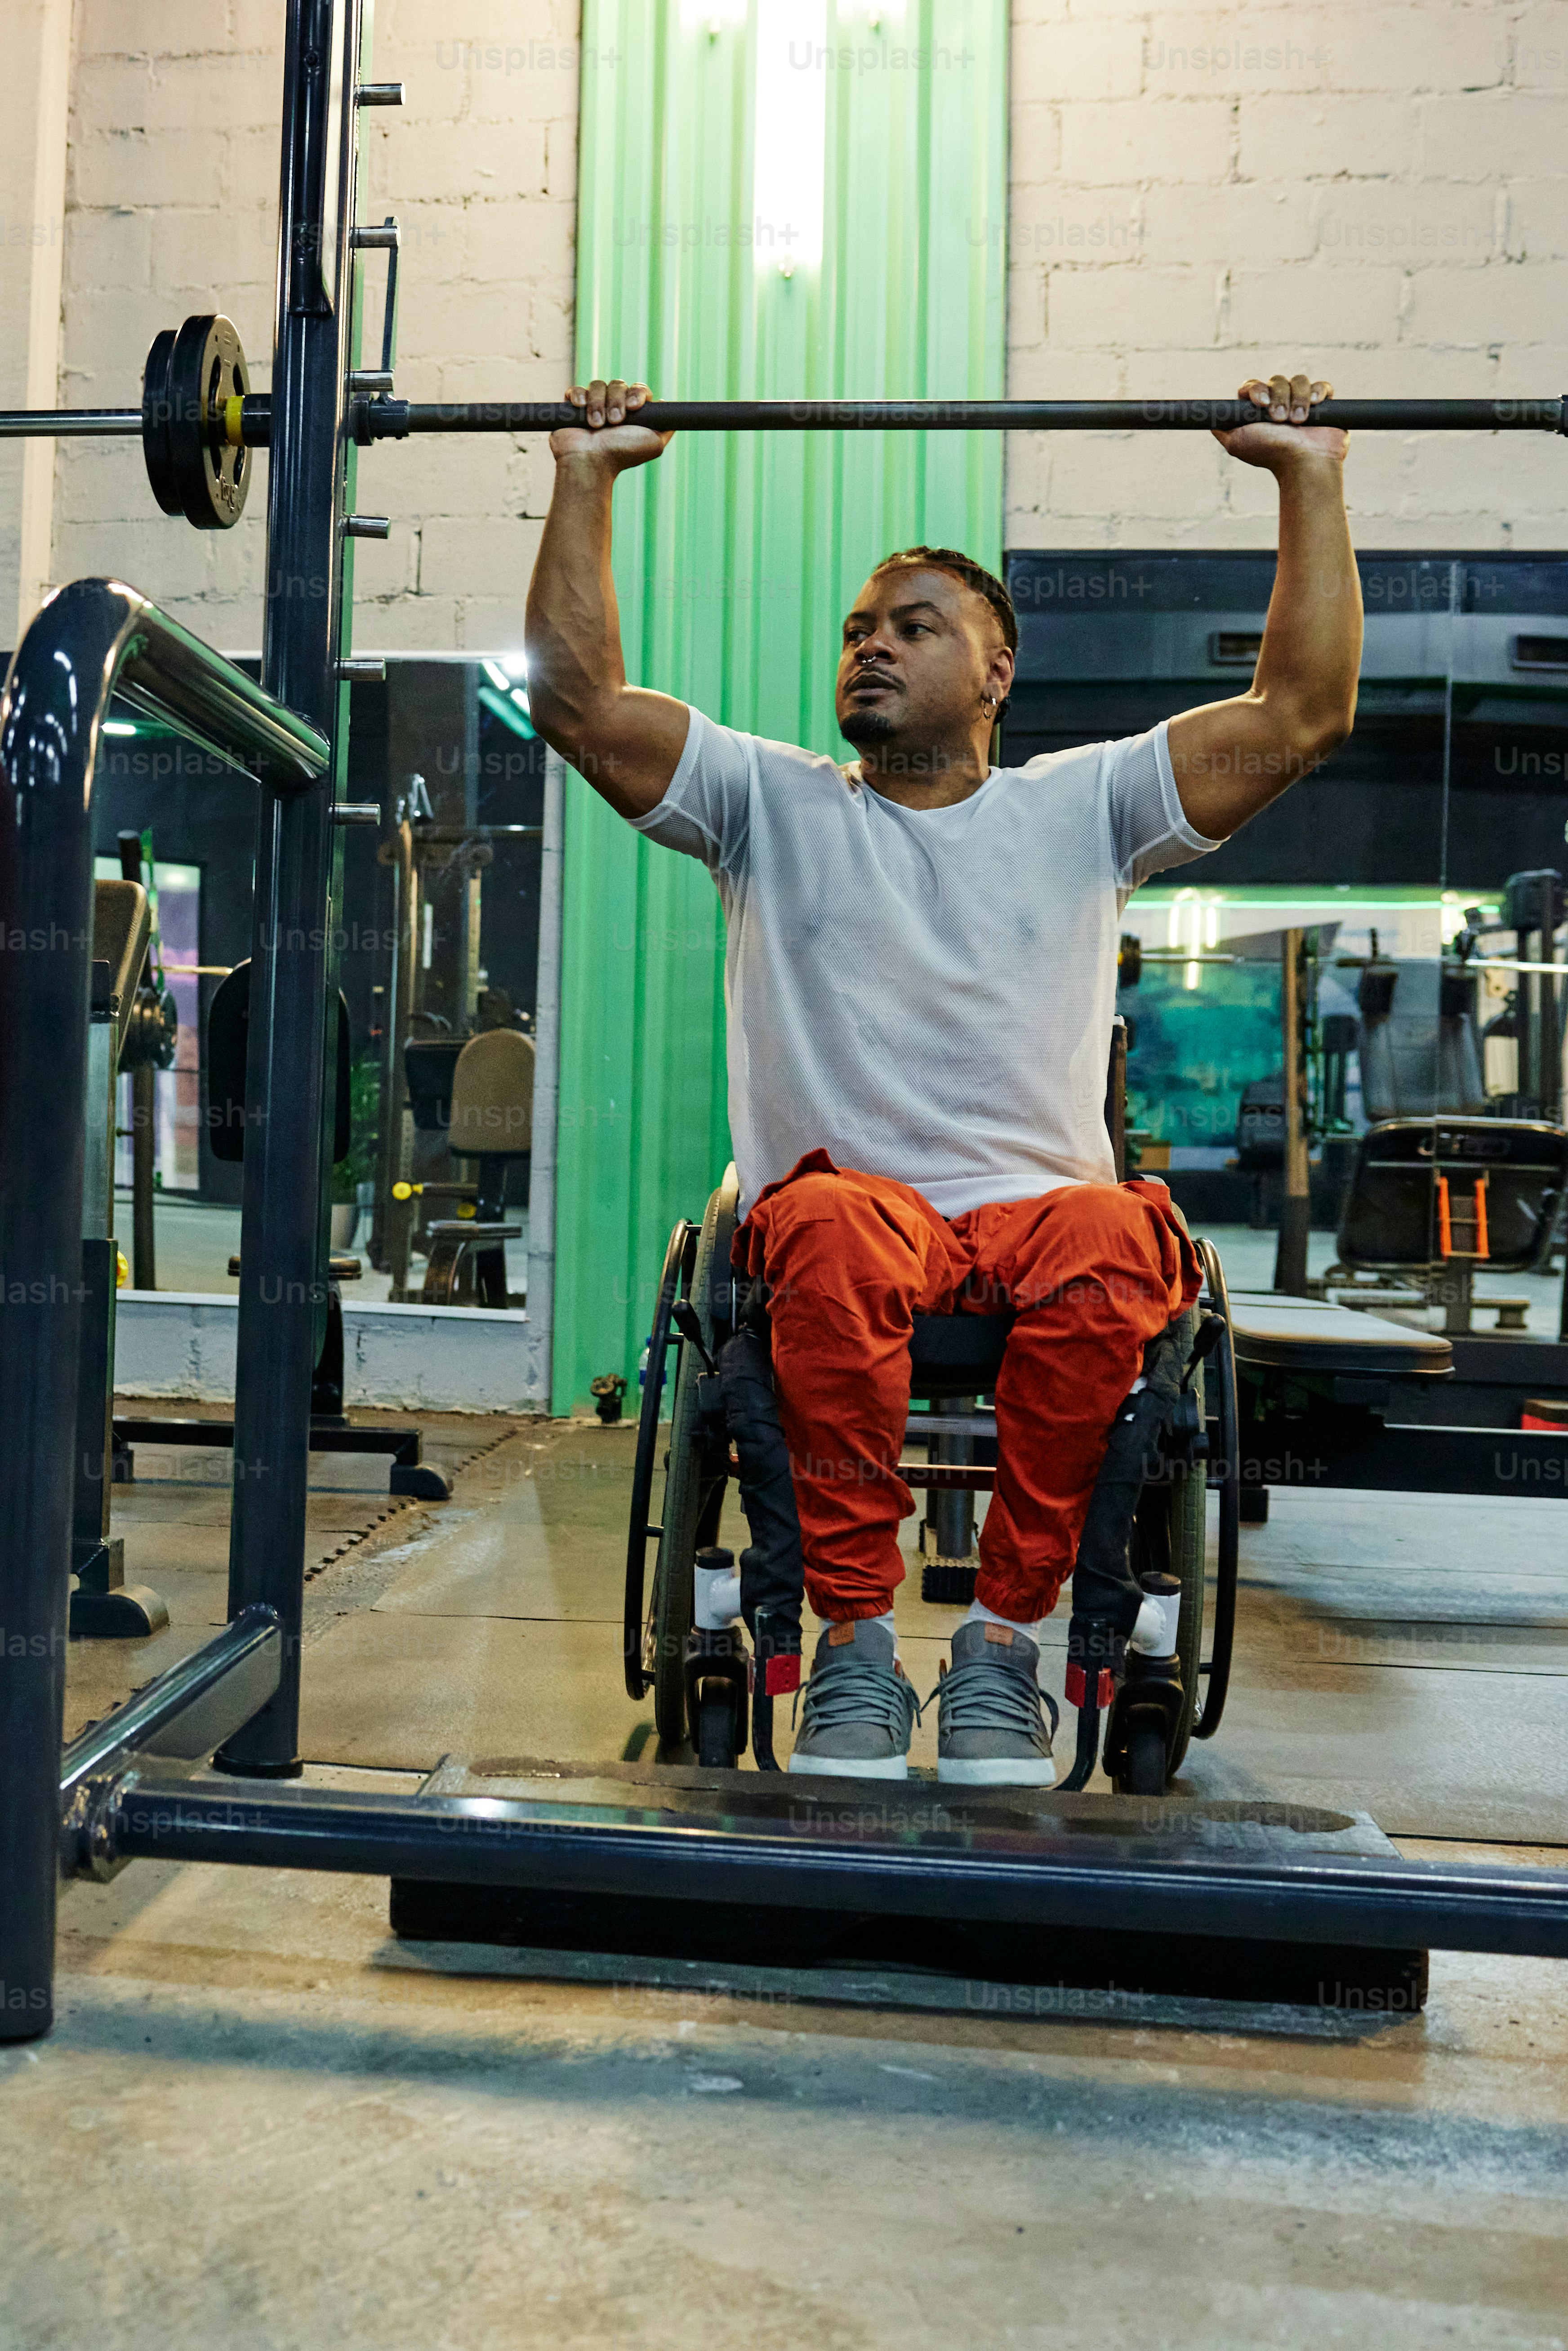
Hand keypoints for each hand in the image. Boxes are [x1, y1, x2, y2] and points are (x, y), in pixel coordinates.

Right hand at [550, 378, 672, 468]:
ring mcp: (592, 406)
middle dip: (616, 401)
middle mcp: (612, 407)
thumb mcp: (655, 444)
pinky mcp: (573, 407)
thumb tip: (666, 405)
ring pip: (598, 385)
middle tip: (614, 422)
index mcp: (631, 414)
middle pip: (618, 384)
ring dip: (598, 404)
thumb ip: (666, 426)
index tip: (633, 406)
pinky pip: (576, 389)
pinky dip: (579, 396)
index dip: (636, 393)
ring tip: (597, 426)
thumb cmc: (621, 455)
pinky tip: (580, 408)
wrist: (591, 463)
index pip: (637, 389)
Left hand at [1213, 371, 1347, 467]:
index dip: (1257, 389)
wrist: (1302, 465)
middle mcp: (1280, 403)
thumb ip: (1222, 426)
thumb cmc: (1271, 454)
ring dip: (1297, 399)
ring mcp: (1302, 403)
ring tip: (1297, 422)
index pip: (1253, 386)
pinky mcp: (1323, 405)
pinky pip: (1321, 386)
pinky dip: (1317, 393)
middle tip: (1280, 420)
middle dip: (1279, 397)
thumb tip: (1209, 415)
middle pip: (1277, 380)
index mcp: (1259, 410)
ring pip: (1299, 380)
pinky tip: (1314, 407)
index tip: (1261, 403)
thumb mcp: (1236, 442)